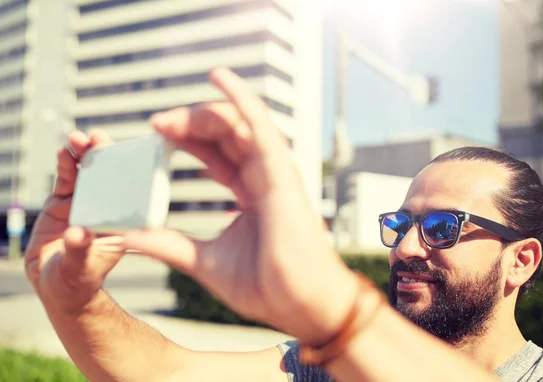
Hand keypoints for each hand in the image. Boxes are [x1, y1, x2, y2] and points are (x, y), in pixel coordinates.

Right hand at [24, 130, 125, 312]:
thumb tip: (76, 234)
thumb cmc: (77, 280)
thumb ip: (79, 250)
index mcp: (121, 221)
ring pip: (87, 172)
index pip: (130, 190)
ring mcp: (86, 202)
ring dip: (84, 153)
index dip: (128, 169)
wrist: (56, 285)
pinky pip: (66, 179)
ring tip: (78, 139)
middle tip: (98, 138)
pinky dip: (65, 164)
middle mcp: (106, 208)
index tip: (127, 152)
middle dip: (104, 154)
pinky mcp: (64, 202)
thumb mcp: (80, 268)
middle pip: (109, 174)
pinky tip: (64, 151)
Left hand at [123, 68, 358, 343]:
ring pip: (238, 124)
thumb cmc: (265, 287)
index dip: (186, 141)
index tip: (154, 137)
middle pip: (224, 134)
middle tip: (154, 125)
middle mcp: (263, 177)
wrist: (299, 306)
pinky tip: (219, 77)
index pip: (215, 155)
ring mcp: (274, 172)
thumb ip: (168, 243)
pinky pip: (261, 126)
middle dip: (188, 124)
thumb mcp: (202, 261)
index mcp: (249, 193)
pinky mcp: (281, 172)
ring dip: (202, 113)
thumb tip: (128, 235)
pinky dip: (241, 99)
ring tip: (166, 120)